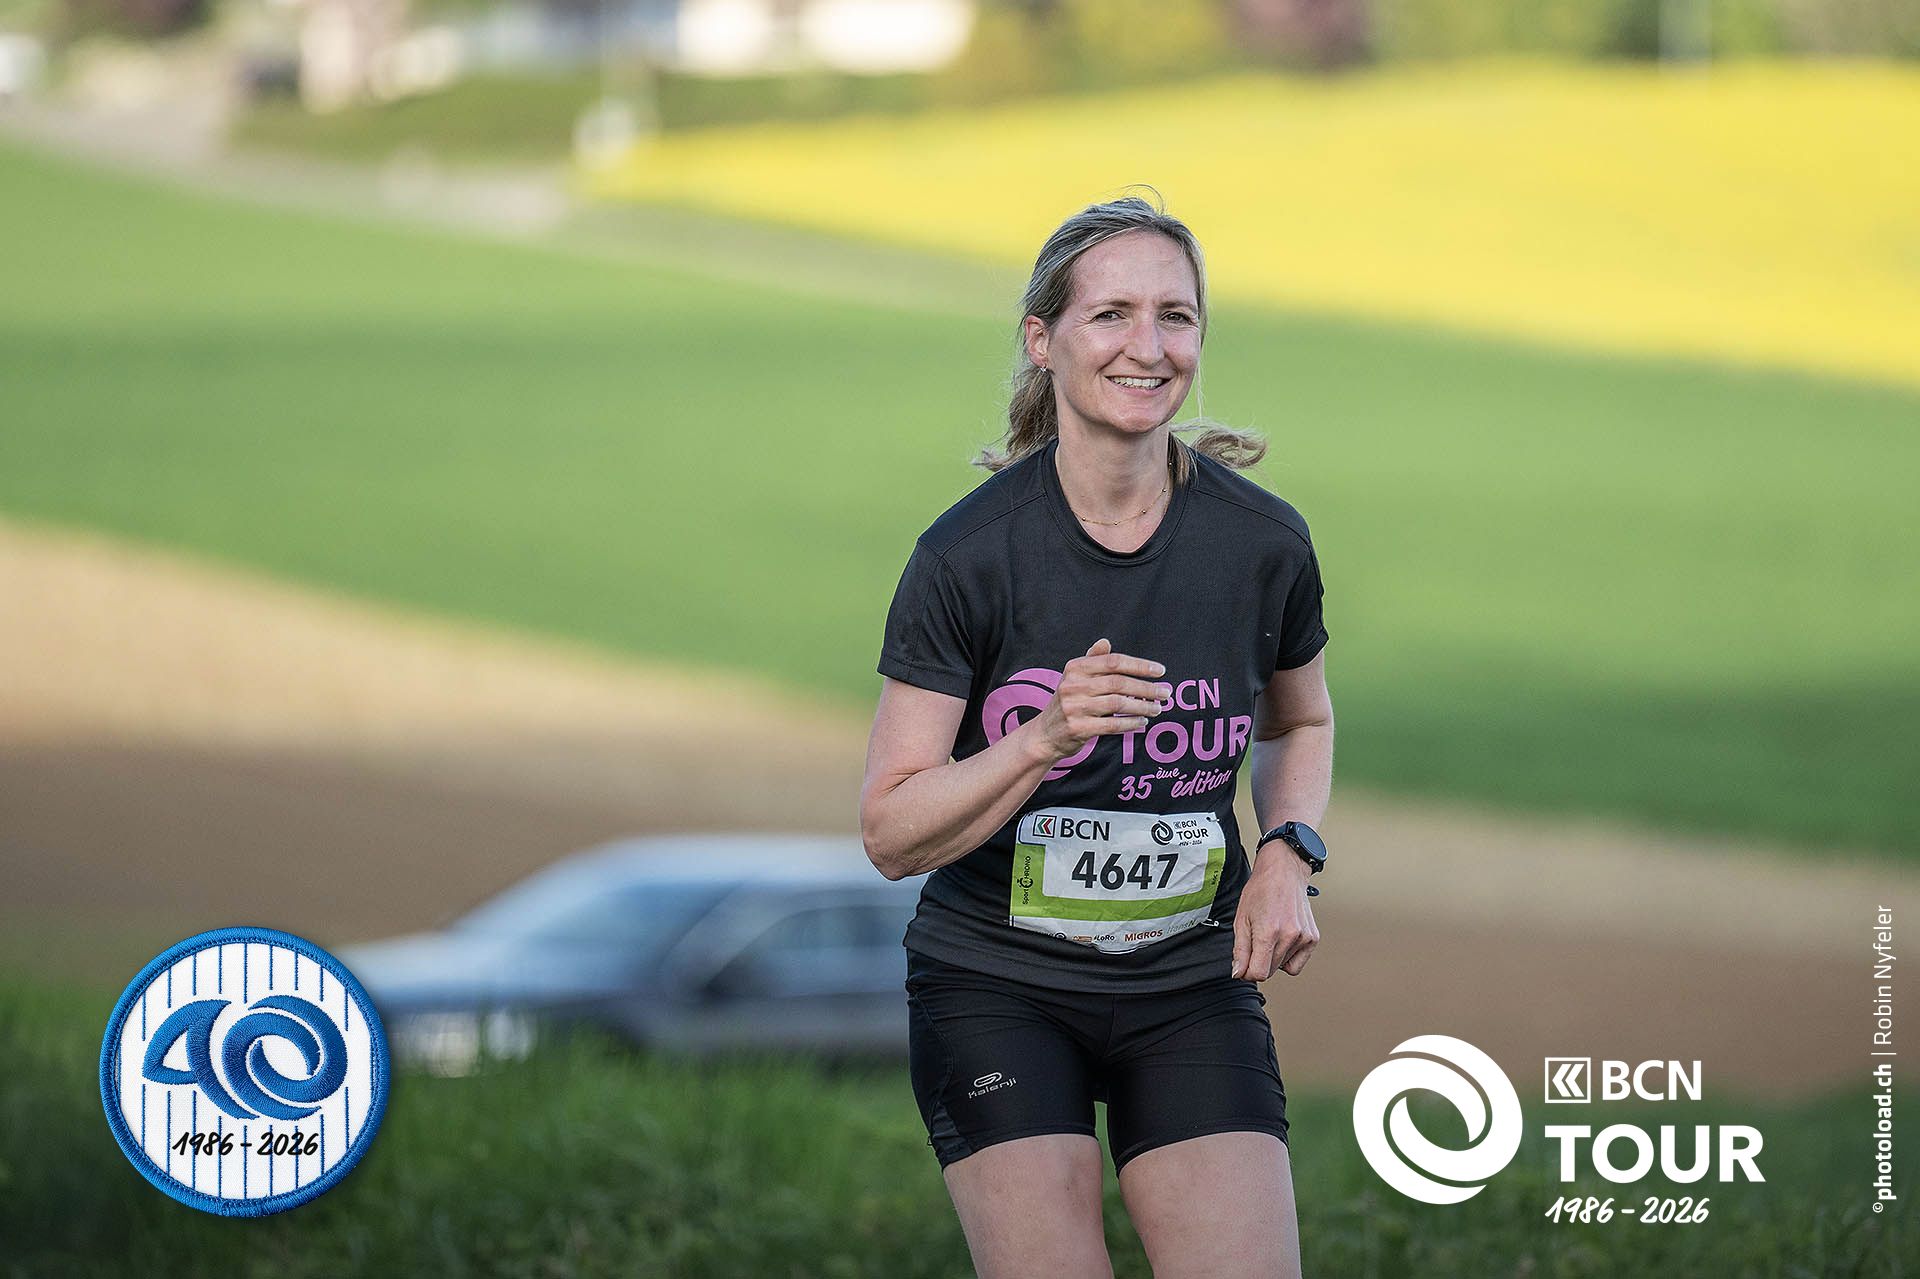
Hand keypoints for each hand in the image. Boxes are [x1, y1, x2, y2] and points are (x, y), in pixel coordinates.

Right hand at [1032, 638, 1171, 762]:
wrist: (1046, 734)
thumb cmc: (1068, 702)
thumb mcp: (1075, 678)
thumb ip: (1092, 661)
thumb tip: (1105, 641)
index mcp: (1075, 668)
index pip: (1113, 662)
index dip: (1140, 665)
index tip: (1161, 671)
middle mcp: (1073, 685)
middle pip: (1118, 683)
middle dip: (1146, 688)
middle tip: (1165, 693)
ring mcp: (1074, 707)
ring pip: (1118, 704)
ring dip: (1142, 707)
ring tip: (1157, 709)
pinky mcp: (1078, 728)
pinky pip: (1112, 725)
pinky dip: (1131, 723)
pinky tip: (1142, 722)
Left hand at [1231, 844, 1319, 980]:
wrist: (1284, 871)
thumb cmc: (1261, 890)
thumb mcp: (1241, 919)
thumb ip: (1240, 950)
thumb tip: (1238, 973)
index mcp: (1268, 932)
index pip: (1258, 973)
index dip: (1247, 972)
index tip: (1244, 964)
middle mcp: (1289, 936)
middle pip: (1270, 971)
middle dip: (1259, 963)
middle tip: (1255, 942)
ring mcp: (1304, 937)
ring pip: (1283, 967)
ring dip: (1274, 958)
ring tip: (1270, 934)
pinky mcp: (1313, 938)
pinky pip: (1297, 963)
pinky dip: (1288, 957)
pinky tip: (1282, 940)